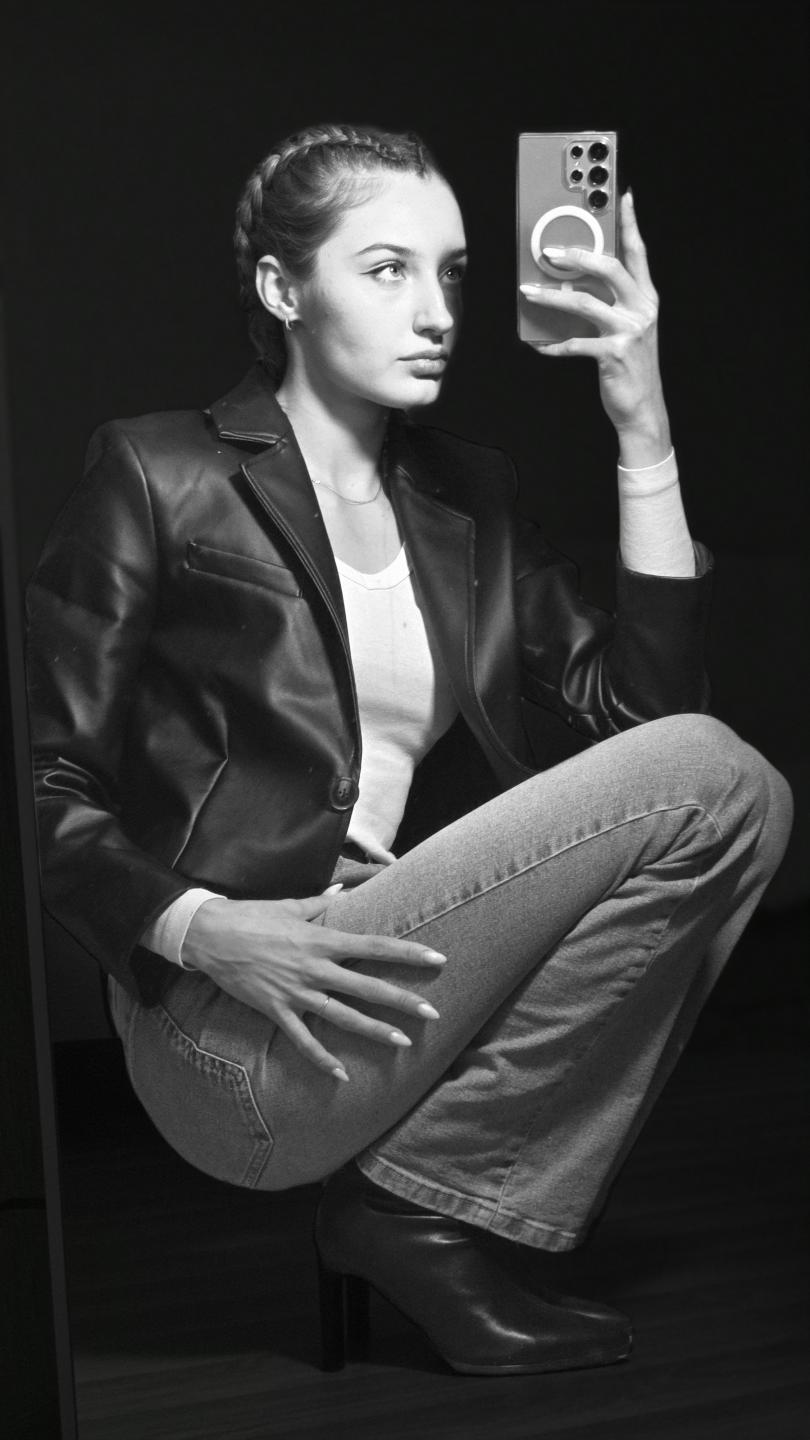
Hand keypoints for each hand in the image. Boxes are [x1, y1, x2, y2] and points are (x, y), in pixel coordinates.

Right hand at [183, 891, 445, 1080]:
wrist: (210, 935)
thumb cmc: (252, 915)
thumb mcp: (291, 905)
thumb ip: (322, 902)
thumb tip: (343, 889)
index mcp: (321, 940)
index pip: (374, 946)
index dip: (407, 953)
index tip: (437, 958)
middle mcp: (314, 968)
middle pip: (367, 987)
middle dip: (402, 1000)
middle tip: (433, 1012)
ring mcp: (296, 992)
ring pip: (343, 1016)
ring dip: (374, 1030)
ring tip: (403, 1042)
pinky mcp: (276, 1010)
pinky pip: (302, 1040)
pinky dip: (322, 1059)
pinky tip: (342, 1075)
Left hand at [520, 190, 669, 458]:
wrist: (641, 408)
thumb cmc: (628, 366)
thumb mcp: (626, 328)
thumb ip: (608, 302)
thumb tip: (571, 283)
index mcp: (646, 298)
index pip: (638, 252)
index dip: (630, 223)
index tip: (622, 195)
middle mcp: (642, 309)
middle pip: (611, 268)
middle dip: (580, 255)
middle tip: (551, 251)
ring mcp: (629, 331)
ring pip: (586, 303)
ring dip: (553, 297)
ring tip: (529, 293)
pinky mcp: (614, 354)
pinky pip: (576, 343)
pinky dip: (554, 344)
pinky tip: (539, 345)